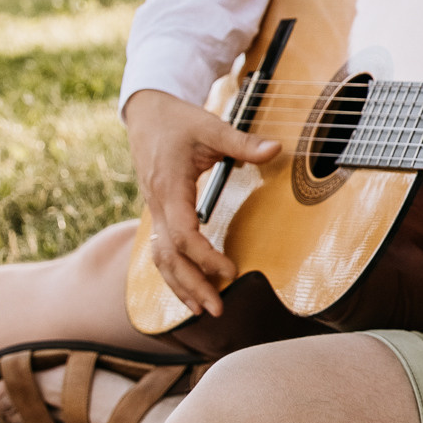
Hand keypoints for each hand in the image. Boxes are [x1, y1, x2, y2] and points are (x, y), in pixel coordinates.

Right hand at [124, 89, 280, 318]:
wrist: (146, 112)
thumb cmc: (177, 120)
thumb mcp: (210, 125)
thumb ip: (242, 142)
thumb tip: (276, 149)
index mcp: (169, 187)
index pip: (183, 234)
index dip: (205, 256)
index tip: (232, 269)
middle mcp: (157, 205)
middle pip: (168, 257)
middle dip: (191, 286)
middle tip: (217, 310)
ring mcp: (155, 211)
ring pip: (160, 259)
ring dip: (180, 286)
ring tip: (204, 309)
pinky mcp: (158, 213)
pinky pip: (161, 250)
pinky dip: (175, 273)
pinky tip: (190, 289)